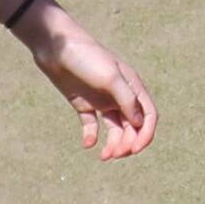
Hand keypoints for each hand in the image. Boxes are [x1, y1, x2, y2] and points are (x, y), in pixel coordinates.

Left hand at [25, 1, 157, 159]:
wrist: (56, 47)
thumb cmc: (86, 57)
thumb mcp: (111, 77)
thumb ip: (127, 100)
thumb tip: (139, 124)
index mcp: (133, 87)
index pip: (148, 116)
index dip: (146, 134)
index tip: (135, 149)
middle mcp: (120, 96)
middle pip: (132, 127)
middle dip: (127, 143)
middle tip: (114, 154)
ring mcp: (102, 100)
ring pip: (114, 130)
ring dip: (113, 144)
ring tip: (104, 156)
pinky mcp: (84, 104)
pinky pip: (92, 126)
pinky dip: (91, 137)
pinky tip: (87, 144)